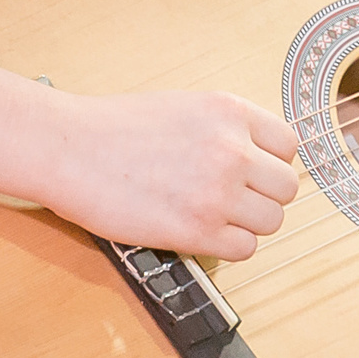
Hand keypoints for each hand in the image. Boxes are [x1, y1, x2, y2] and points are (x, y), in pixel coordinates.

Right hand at [38, 87, 300, 260]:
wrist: (70, 149)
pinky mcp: (197, 230)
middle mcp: (232, 150)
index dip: (271, 163)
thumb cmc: (114, 127)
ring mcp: (217, 192)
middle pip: (286, 188)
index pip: (288, 145)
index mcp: (230, 112)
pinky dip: (227, 247)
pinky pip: (244, 249)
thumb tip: (255, 157)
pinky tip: (201, 233)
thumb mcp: (184, 107)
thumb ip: (224, 129)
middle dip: (263, 196)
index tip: (254, 172)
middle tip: (234, 199)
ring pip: (271, 221)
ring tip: (215, 217)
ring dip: (248, 224)